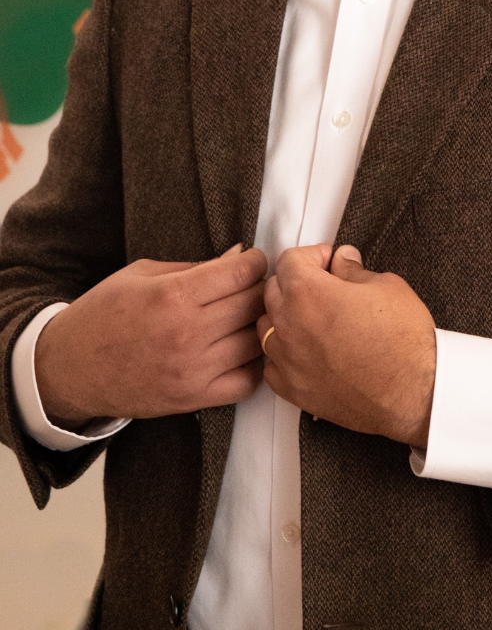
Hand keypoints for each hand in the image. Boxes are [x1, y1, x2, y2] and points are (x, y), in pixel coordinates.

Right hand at [35, 245, 267, 427]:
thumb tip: (236, 254)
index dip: (254, 262)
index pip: (241, 273)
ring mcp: (192, 370)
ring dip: (258, 326)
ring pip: (255, 342)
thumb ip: (194, 266)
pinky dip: (253, 366)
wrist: (70, 368)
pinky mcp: (192, 398)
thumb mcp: (142, 273)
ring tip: (248, 316)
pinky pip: (246, 383)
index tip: (252, 261)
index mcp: (172, 295)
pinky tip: (241, 350)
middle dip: (260, 289)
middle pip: (253, 304)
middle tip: (253, 286)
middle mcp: (187, 334)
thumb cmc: (103, 314)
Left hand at [258, 244, 435, 446]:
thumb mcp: (385, 286)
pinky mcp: (294, 390)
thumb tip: (342, 260)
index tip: (330, 263)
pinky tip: (308, 352)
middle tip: (325, 288)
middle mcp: (290, 325)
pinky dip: (285, 355)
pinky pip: (272, 365)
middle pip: (273, 290)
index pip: (289, 260)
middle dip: (296, 283)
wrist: (415, 392)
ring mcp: (288, 360)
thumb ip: (353, 270)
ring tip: (315, 321)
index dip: (313, 256)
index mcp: (308, 292)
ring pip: (267, 327)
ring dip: (286, 318)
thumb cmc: (404, 339)